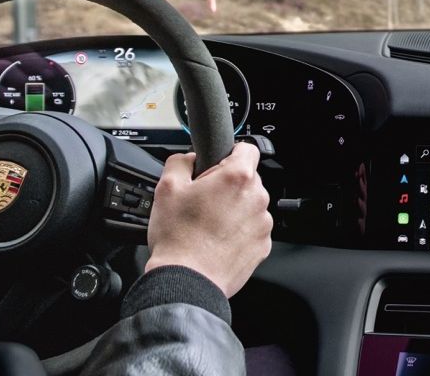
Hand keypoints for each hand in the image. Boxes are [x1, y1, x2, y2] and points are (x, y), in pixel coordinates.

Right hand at [144, 142, 272, 296]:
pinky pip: (252, 229)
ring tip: (208, 225)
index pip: (247, 149)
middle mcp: (256, 198)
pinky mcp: (262, 245)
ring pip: (250, 206)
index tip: (217, 166)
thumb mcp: (167, 188)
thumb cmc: (178, 238)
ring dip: (234, 210)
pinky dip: (238, 232)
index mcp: (237, 178)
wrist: (187, 281)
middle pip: (247, 180)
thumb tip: (188, 159)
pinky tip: (217, 241)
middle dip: (227, 186)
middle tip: (203, 201)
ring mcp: (262, 224)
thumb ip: (180, 162)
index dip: (229, 154)